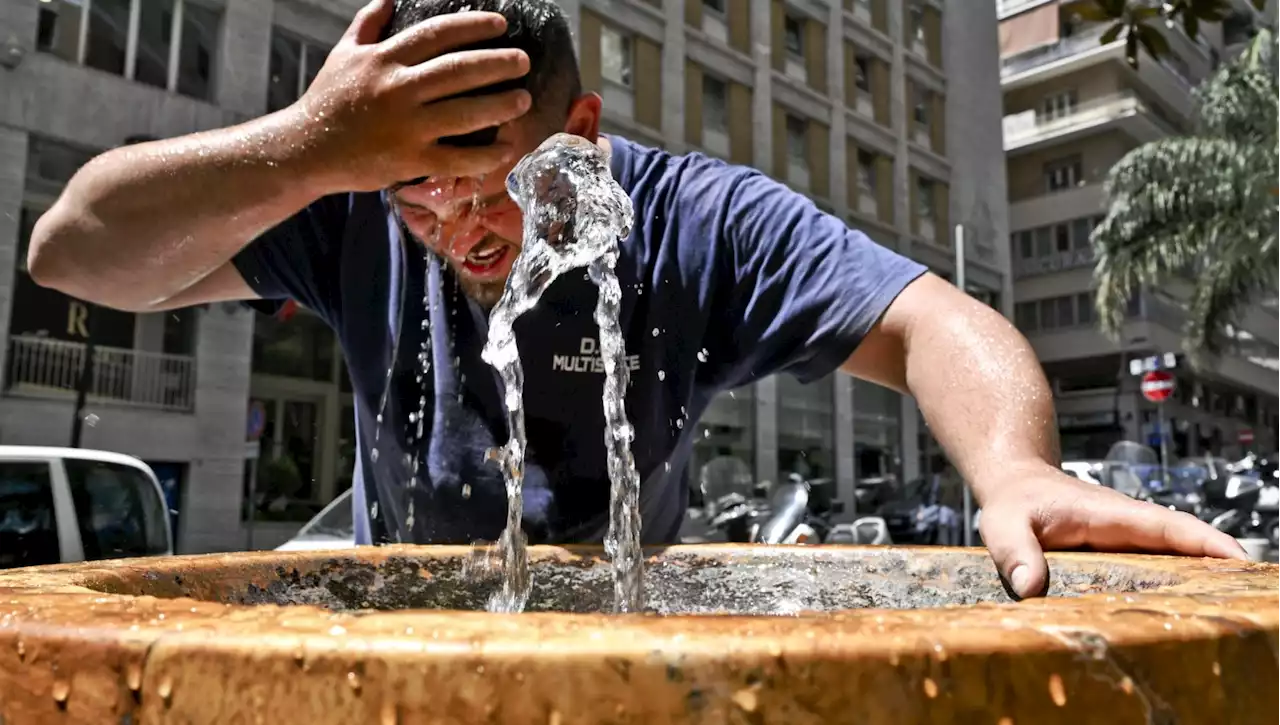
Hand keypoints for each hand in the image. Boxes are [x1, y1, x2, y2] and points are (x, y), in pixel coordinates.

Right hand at [286, 0, 531, 192]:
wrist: (306, 149)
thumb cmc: (328, 99)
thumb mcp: (343, 54)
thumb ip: (368, 25)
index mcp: (383, 59)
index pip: (436, 34)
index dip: (472, 27)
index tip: (500, 26)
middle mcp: (397, 89)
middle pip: (458, 70)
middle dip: (497, 64)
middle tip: (523, 61)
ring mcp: (406, 126)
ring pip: (464, 113)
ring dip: (500, 105)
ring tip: (524, 99)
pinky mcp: (410, 160)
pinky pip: (457, 158)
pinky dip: (485, 155)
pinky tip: (507, 148)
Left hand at [978, 462, 1248, 598]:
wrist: (1013, 483)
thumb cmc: (1012, 500)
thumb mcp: (1004, 525)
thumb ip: (1015, 554)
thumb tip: (1030, 587)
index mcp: (1110, 515)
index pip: (1167, 527)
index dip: (1205, 543)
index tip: (1239, 559)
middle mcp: (1126, 525)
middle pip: (1183, 545)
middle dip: (1217, 567)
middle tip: (1246, 597)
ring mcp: (1125, 538)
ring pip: (1172, 557)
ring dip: (1199, 578)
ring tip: (1227, 610)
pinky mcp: (1118, 551)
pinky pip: (1154, 566)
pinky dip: (1173, 582)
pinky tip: (1183, 610)